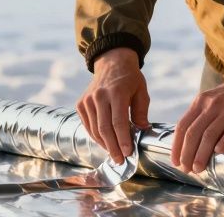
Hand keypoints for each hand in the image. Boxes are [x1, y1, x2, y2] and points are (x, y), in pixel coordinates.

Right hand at [76, 48, 149, 162]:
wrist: (112, 63)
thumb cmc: (130, 79)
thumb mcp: (141, 91)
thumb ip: (141, 111)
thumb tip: (142, 130)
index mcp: (116, 92)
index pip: (119, 122)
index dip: (123, 140)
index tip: (128, 153)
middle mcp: (99, 96)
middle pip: (104, 129)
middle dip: (113, 147)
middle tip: (120, 160)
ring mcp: (87, 100)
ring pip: (94, 129)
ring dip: (104, 144)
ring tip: (114, 154)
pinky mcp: (81, 104)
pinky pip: (88, 125)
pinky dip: (96, 136)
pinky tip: (105, 143)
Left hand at [171, 66, 223, 172]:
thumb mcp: (213, 99)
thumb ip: (202, 116)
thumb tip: (189, 142)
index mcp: (201, 101)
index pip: (183, 125)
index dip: (176, 145)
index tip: (175, 161)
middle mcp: (212, 104)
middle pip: (193, 132)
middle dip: (187, 153)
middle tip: (186, 169)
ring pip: (209, 134)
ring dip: (201, 154)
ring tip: (198, 168)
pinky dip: (223, 142)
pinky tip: (218, 153)